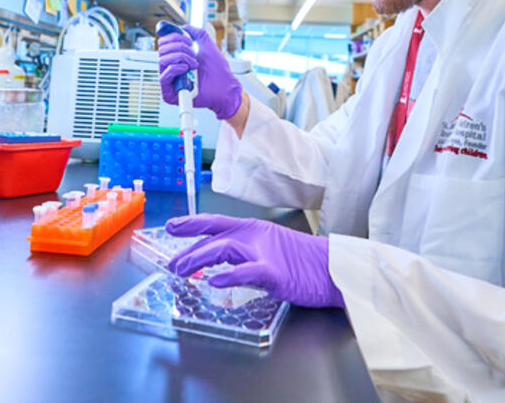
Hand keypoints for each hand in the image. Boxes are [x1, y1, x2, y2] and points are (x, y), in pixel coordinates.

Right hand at [158, 24, 242, 119]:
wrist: (224, 87)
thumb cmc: (218, 72)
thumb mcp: (207, 46)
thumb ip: (197, 33)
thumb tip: (185, 27)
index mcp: (178, 57)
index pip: (164, 42)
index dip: (174, 36)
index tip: (187, 38)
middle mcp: (172, 67)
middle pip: (162, 49)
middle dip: (179, 47)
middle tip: (193, 52)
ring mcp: (170, 80)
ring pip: (162, 60)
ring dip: (181, 58)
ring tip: (194, 64)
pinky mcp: (169, 92)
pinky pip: (164, 75)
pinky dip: (176, 69)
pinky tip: (187, 70)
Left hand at [166, 214, 344, 308]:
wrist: (333, 268)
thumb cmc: (302, 261)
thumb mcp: (268, 250)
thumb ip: (242, 253)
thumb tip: (214, 263)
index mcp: (253, 229)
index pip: (215, 223)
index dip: (191, 224)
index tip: (171, 227)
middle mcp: (255, 236)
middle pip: (214, 238)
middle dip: (190, 251)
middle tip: (172, 264)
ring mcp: (264, 253)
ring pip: (225, 249)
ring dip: (199, 259)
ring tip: (183, 271)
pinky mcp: (275, 272)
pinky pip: (247, 272)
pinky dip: (228, 275)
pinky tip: (213, 281)